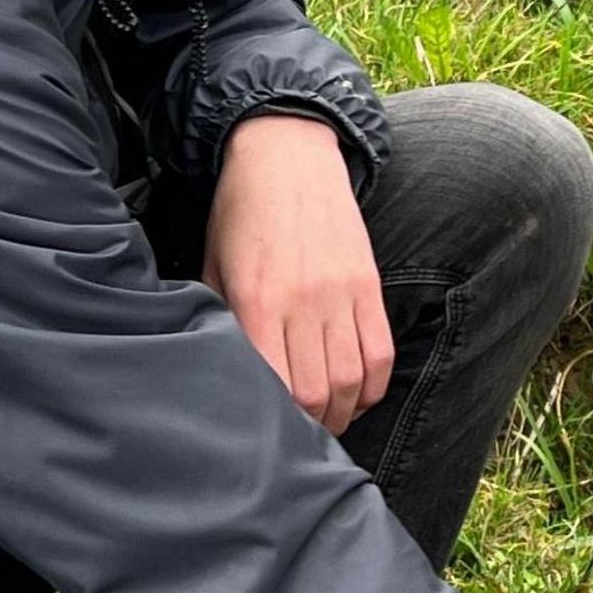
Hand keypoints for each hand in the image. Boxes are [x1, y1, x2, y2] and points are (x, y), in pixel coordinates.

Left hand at [205, 113, 391, 432]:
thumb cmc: (240, 214)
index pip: (272, 385)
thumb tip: (221, 374)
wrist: (287, 153)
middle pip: (317, 393)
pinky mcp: (368, 285)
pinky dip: (371, 386)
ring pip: (351, 381)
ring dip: (342, 414)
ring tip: (327, 423)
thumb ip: (216, 319)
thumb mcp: (211, 265)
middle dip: (309, 428)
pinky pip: (380, 353)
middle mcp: (303, 301)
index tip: (267, 435)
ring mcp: (341, 293)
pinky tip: (355, 394)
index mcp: (256, 299)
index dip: (273, 422)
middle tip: (298, 439)